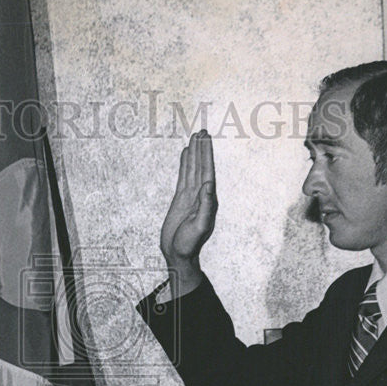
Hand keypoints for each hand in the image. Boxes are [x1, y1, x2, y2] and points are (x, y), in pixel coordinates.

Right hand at [160, 129, 217, 287]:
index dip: (206, 155)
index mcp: (208, 200)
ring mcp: (191, 196)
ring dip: (194, 153)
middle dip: (202, 149)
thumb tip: (208, 186)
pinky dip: (185, 164)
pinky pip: (183, 177)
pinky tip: (185, 154)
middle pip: (201, 166)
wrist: (178, 254)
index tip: (205, 139)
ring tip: (195, 136)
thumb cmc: (189, 244)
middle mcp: (201, 195)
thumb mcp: (199, 226)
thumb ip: (205, 206)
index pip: (207, 172)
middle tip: (202, 130)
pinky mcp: (180, 199)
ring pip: (192, 169)